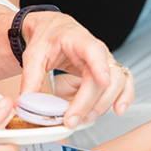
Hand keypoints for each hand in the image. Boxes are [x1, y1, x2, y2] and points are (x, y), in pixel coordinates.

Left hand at [17, 12, 133, 127]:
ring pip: (118, 83)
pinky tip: (118, 110)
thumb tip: (26, 104)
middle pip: (106, 76)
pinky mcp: (109, 72)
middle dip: (90, 102)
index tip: (103, 82)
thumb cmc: (47, 38)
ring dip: (104, 104)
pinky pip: (124, 84)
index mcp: (79, 40)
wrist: (54, 30)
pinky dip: (125, 97)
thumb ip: (30, 79)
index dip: (100, 66)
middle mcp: (99, 51)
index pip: (94, 51)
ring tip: (84, 119)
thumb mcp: (33, 55)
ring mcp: (106, 62)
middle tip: (71, 120)